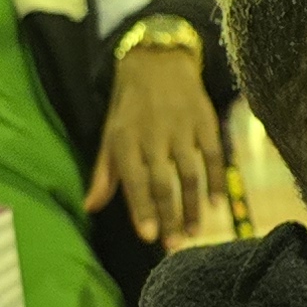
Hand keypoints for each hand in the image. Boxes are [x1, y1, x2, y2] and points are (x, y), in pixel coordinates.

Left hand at [85, 40, 226, 244]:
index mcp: (125, 139)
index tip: (148, 237)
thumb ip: (104, 173)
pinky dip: (216, 181)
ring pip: (189, 173)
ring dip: (193, 205)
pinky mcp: (205, 120)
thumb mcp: (111, 135)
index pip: (134, 179)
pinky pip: (214, 155)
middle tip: (174, 245)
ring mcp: (182, 127)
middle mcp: (153, 134)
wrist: (158, 61)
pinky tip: (216, 204)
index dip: (141, 208)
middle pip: (163, 182)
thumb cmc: (130, 108)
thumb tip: (90, 207)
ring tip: (195, 232)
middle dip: (169, 216)